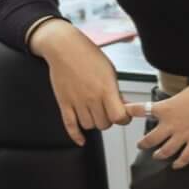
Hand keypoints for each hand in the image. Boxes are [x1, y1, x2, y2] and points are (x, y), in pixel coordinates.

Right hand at [35, 22, 132, 147]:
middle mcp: (91, 98)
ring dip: (94, 122)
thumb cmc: (89, 56)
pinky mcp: (64, 103)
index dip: (123, 119)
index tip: (123, 115)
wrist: (64, 48)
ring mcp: (76, 102)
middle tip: (107, 111)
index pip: (119, 117)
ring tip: (95, 113)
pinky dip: (75, 136)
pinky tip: (81, 140)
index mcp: (106, 89)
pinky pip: (70, 125)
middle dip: (109, 120)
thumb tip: (124, 107)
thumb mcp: (110, 71)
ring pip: (89, 126)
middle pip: (104, 124)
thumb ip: (116, 91)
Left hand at [133, 81, 188, 167]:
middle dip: (143, 143)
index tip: (124, 113)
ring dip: (158, 155)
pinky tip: (176, 166)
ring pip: (165, 152)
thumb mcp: (184, 92)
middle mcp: (172, 124)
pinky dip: (179, 164)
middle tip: (140, 144)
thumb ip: (175, 102)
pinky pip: (185, 157)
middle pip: (150, 139)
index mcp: (166, 108)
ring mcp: (184, 135)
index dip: (130, 111)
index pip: (141, 110)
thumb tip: (173, 105)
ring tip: (156, 156)